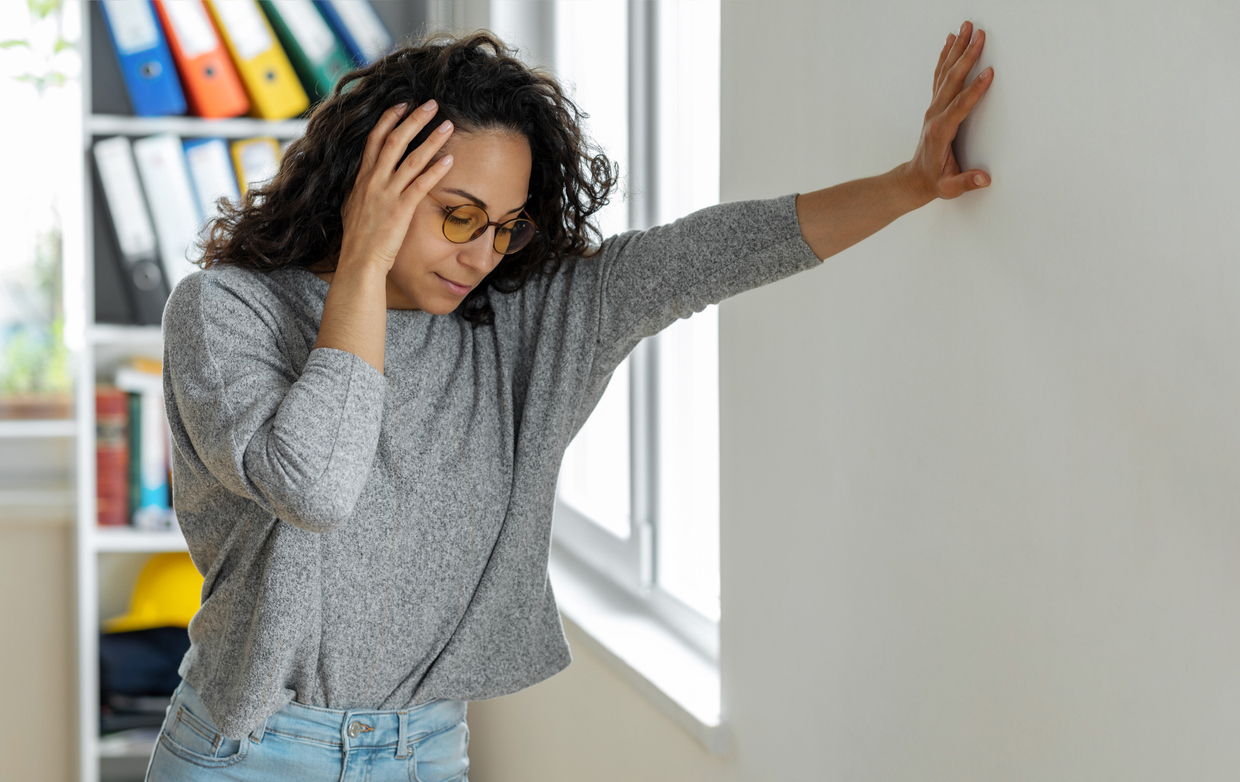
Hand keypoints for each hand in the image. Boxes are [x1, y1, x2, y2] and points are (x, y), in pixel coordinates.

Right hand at [337, 99, 455, 273]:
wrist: (358, 260)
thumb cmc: (359, 238)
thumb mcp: (353, 206)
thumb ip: (362, 188)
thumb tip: (365, 179)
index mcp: (362, 177)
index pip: (375, 139)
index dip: (389, 119)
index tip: (402, 104)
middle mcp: (373, 180)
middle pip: (395, 140)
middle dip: (414, 119)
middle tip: (431, 104)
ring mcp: (387, 193)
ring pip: (411, 158)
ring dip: (431, 139)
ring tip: (448, 125)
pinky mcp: (401, 209)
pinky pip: (421, 185)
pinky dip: (435, 170)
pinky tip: (450, 160)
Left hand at [903, 20, 994, 201]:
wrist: (914, 179)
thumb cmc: (934, 182)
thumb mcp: (949, 188)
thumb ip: (965, 182)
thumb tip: (984, 179)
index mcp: (940, 132)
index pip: (959, 107)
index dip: (974, 90)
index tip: (989, 72)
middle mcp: (934, 115)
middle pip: (952, 81)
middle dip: (966, 57)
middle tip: (980, 35)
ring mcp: (933, 108)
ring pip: (946, 73)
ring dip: (957, 49)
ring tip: (967, 27)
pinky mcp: (935, 105)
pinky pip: (940, 76)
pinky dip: (945, 57)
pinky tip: (951, 40)